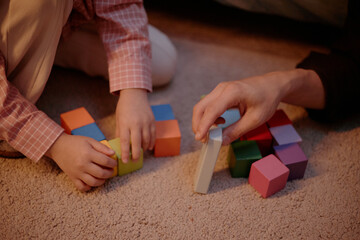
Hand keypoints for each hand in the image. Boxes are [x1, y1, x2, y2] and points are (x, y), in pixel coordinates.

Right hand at [45, 133, 116, 191]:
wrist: (58, 146)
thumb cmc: (75, 142)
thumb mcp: (90, 141)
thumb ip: (102, 147)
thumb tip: (113, 154)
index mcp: (88, 154)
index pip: (105, 161)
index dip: (113, 163)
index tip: (114, 163)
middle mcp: (83, 164)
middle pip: (101, 173)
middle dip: (110, 173)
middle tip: (112, 171)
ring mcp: (77, 172)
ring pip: (93, 182)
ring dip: (102, 181)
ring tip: (104, 177)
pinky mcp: (72, 177)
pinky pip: (81, 187)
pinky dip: (88, 187)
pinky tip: (92, 182)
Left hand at [116, 88, 154, 162]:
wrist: (135, 94)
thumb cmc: (124, 107)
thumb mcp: (118, 119)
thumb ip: (120, 132)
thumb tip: (120, 145)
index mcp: (125, 123)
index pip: (125, 141)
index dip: (125, 153)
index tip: (125, 161)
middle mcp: (136, 123)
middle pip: (137, 143)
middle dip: (136, 154)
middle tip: (134, 161)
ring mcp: (146, 122)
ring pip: (146, 140)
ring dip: (144, 148)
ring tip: (140, 153)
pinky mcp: (152, 120)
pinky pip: (153, 134)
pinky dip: (151, 142)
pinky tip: (148, 147)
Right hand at [192, 69, 324, 144]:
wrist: (272, 85)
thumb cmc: (267, 98)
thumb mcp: (255, 119)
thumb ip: (237, 130)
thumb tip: (221, 141)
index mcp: (233, 92)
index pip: (212, 110)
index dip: (204, 125)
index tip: (199, 138)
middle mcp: (223, 88)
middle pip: (201, 107)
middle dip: (198, 125)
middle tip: (203, 140)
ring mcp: (220, 89)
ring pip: (202, 106)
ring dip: (203, 121)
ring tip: (212, 134)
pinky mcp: (220, 93)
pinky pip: (208, 105)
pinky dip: (209, 117)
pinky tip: (220, 123)